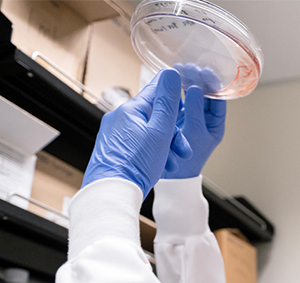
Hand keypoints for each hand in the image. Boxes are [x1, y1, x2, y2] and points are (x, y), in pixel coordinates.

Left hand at [82, 69, 191, 197]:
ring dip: (166, 146)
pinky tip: (159, 166)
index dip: (175, 94)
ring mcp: (115, 134)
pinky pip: (139, 145)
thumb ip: (168, 102)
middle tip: (183, 149)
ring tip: (172, 162)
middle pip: (155, 117)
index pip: (156, 89)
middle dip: (174, 133)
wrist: (112, 193)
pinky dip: (152, 153)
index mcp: (130, 110)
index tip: (187, 93)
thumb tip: (172, 73)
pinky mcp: (114, 149)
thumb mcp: (160, 131)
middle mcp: (119, 119)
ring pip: (149, 133)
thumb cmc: (134, 165)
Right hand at [163, 63, 225, 178]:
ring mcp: (191, 118)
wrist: (172, 177)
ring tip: (178, 69)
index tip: (205, 70)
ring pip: (190, 95)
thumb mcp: (194, 132)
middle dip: (198, 79)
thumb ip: (195, 110)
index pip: (218, 98)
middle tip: (189, 66)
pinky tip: (170, 80)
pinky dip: (174, 90)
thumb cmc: (187, 160)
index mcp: (216, 124)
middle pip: (204, 93)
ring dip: (185, 81)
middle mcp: (205, 119)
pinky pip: (178, 101)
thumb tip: (195, 88)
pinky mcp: (177, 118)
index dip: (213, 83)